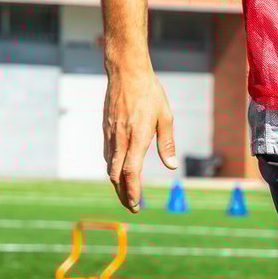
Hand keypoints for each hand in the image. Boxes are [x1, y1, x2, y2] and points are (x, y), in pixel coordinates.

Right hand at [103, 63, 176, 211]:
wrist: (126, 71)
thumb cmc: (150, 93)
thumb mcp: (166, 117)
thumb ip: (167, 144)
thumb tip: (171, 167)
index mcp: (138, 137)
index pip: (131, 172)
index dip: (132, 191)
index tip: (135, 205)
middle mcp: (121, 138)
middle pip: (117, 175)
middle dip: (123, 194)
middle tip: (132, 207)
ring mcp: (111, 133)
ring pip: (110, 166)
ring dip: (117, 184)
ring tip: (126, 195)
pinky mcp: (106, 128)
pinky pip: (108, 154)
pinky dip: (112, 168)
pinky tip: (118, 173)